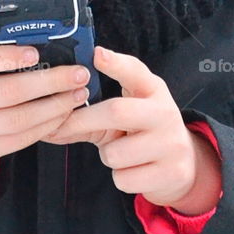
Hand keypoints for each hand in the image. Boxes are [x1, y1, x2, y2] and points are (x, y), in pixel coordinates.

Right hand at [0, 39, 90, 166]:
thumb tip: (40, 36)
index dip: (7, 57)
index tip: (37, 53)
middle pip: (7, 92)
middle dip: (50, 82)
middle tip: (78, 73)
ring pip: (18, 120)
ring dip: (55, 106)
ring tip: (77, 93)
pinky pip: (19, 139)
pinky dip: (46, 126)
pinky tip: (62, 112)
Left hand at [41, 46, 221, 210]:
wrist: (183, 164)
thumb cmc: (143, 132)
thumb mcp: (127, 115)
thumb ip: (92, 114)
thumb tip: (49, 126)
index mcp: (153, 90)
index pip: (135, 71)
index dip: (116, 63)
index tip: (96, 54)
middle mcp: (165, 113)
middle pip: (116, 111)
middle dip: (83, 121)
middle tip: (60, 127)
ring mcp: (171, 143)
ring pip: (115, 153)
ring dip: (107, 156)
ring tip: (121, 152)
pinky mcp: (171, 173)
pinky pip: (124, 179)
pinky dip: (121, 177)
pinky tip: (134, 170)